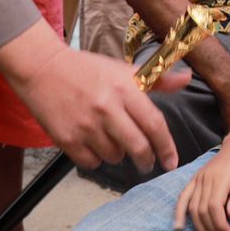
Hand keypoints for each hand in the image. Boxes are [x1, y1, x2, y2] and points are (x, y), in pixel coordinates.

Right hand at [0, 23, 183, 171]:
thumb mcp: (123, 69)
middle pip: (138, 147)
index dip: (166, 147)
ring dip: (119, 155)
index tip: (171, 162)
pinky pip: (92, 162)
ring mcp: (86, 125)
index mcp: (124, 87)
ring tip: (112, 140)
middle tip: (147, 162)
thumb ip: (157, 79)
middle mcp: (107, 107)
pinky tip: (93, 144)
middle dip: (146, 160)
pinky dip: (96, 159)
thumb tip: (186, 78)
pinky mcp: (67, 139)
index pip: (154, 124)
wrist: (43, 68)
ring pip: (115, 157)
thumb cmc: (87, 69)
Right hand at [174, 144, 229, 230]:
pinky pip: (183, 197)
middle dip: (210, 228)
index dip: (219, 224)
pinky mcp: (194, 179)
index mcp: (221, 178)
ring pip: (192, 207)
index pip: (214, 207)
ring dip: (199, 225)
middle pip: (202, 210)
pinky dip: (179, 212)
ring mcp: (198, 179)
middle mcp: (205, 178)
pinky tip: (178, 225)